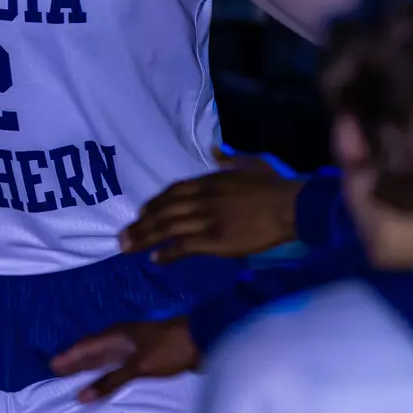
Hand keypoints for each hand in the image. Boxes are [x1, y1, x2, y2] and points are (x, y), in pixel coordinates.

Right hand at [51, 317, 199, 402]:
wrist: (202, 341)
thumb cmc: (168, 350)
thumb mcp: (138, 367)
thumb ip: (110, 382)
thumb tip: (81, 397)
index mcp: (117, 335)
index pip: (86, 346)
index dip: (69, 357)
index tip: (52, 365)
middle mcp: (122, 337)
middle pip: (93, 349)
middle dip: (76, 360)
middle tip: (57, 370)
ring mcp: (134, 344)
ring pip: (105, 354)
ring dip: (90, 364)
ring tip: (75, 373)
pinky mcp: (145, 353)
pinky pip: (117, 360)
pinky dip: (106, 369)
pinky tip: (106, 375)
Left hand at [120, 149, 302, 262]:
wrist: (289, 206)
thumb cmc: (274, 186)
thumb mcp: (250, 163)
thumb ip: (229, 160)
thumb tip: (216, 152)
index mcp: (209, 181)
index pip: (172, 192)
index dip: (154, 203)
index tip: (140, 212)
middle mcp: (201, 199)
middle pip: (163, 211)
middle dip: (140, 224)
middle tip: (122, 236)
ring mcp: (206, 220)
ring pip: (167, 229)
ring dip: (144, 239)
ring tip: (128, 248)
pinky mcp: (214, 241)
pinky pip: (183, 247)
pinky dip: (167, 253)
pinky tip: (156, 259)